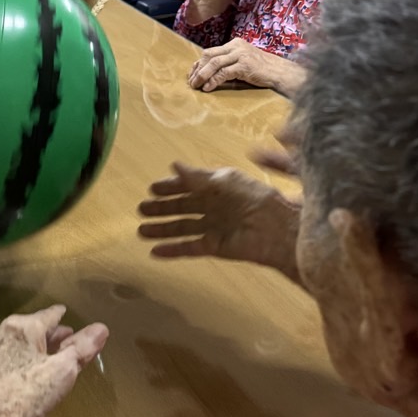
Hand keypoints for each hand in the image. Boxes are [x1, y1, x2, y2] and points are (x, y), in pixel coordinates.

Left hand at [0, 307, 108, 416]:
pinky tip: (31, 377)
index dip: (62, 315)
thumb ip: (82, 348)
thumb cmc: (24, 398)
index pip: (48, 315)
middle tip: (67, 338)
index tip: (66, 313)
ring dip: (38, 351)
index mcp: (22, 328)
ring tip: (52, 357)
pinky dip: (25, 364)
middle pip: (33, 330)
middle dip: (51, 335)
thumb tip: (100, 329)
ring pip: (21, 347)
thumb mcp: (64, 370)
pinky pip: (11, 363)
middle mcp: (2, 337)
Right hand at [138, 161, 301, 279]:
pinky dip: (173, 250)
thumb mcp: (224, 181)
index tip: (151, 188)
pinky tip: (155, 252)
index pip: (190, 185)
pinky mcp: (215, 248)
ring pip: (182, 228)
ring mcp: (214, 228)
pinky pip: (189, 248)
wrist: (276, 229)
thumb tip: (173, 165)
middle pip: (183, 207)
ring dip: (162, 229)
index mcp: (219, 186)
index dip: (171, 187)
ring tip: (141, 230)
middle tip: (141, 209)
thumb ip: (197, 176)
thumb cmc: (254, 198)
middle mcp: (215, 207)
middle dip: (162, 208)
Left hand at [188, 37, 285, 91]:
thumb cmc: (262, 69)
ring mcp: (240, 55)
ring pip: (214, 63)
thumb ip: (229, 62)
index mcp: (234, 43)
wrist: (279, 72)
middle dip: (198, 69)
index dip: (198, 64)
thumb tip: (209, 72)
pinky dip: (213, 81)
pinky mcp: (244, 65)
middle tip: (191, 82)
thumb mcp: (243, 61)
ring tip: (195, 85)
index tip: (191, 74)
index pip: (210, 52)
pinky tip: (208, 88)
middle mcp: (236, 46)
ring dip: (202, 75)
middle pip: (209, 55)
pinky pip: (224, 73)